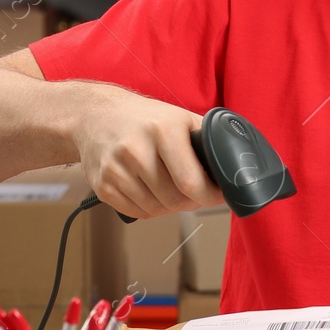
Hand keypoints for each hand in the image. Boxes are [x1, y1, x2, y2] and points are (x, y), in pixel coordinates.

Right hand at [69, 85, 222, 218]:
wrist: (95, 116)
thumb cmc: (145, 119)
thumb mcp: (180, 118)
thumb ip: (206, 140)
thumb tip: (233, 166)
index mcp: (163, 130)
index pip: (190, 182)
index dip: (210, 196)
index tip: (218, 195)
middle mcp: (136, 149)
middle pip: (175, 200)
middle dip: (191, 200)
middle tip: (195, 191)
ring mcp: (116, 169)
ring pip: (157, 209)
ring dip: (170, 205)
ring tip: (171, 187)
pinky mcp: (103, 186)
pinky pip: (137, 212)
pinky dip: (149, 208)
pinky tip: (150, 189)